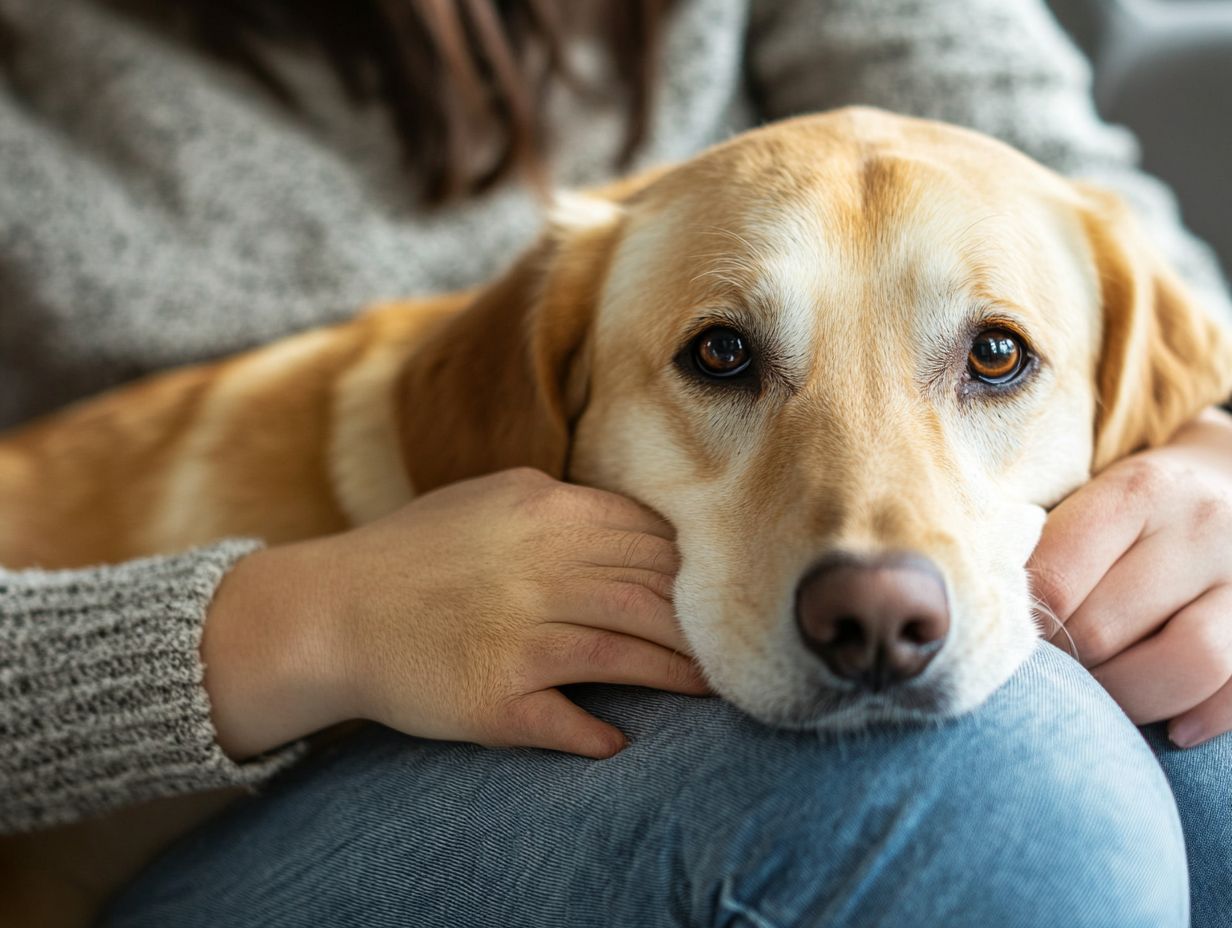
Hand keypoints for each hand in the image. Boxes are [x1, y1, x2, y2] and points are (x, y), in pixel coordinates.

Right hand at [202, 468, 705, 760]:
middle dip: (704, 627)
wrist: (327, 609)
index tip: (725, 593)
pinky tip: (621, 742)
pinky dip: (598, 733)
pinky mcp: (492, 696)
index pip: (649, 539)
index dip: (695, 570)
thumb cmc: (413, 553)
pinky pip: (565, 721)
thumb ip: (562, 508)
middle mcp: (537, 568)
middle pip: (652, 596)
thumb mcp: (488, 500)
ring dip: (680, 677)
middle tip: (745, 649)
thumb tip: (638, 532)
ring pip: (627, 654)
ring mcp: (516, 634)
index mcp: (543, 512)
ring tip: (717, 692)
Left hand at [1029, 407, 1231, 747]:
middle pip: (1105, 630)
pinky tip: (1167, 728)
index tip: (1002, 647)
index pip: (1054, 581)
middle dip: (1063, 667)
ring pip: (1185, 663)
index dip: (1020, 629)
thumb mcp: (1089, 499)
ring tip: (1097, 701)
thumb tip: (983, 625)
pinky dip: (1200, 718)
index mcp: (1137, 492)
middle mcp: (1200, 529)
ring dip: (1126, 699)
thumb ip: (1044, 552)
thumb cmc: (1133, 505)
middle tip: (1041, 679)